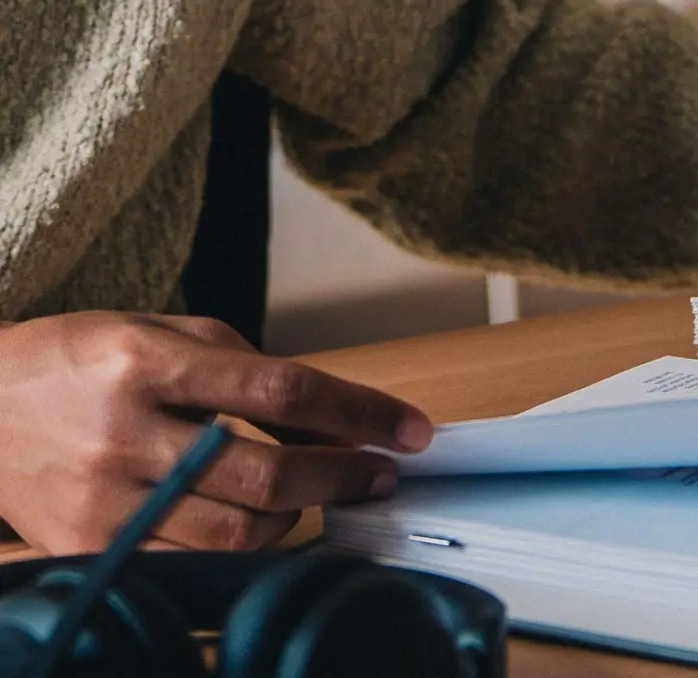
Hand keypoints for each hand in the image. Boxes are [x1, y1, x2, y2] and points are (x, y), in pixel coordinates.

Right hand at [0, 312, 433, 554]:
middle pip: (267, 471)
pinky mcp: (88, 543)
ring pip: (237, 531)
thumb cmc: (85, 362)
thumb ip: (256, 373)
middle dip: (344, 476)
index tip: (412, 431)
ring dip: (299, 515)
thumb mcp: (168, 336)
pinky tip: (260, 521)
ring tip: (314, 492)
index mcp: (146, 362)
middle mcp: (123, 431)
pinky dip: (244, 547)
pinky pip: (194, 562)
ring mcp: (104, 497)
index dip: (360, 413)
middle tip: (381, 473)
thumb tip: (340, 422)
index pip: (283, 391)